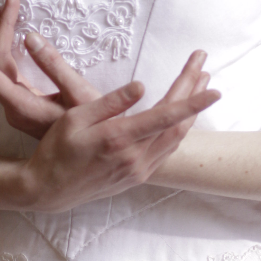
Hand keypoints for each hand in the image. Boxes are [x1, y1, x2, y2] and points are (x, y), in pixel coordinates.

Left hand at [0, 0, 93, 137]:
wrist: (99, 155)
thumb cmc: (95, 128)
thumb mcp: (80, 94)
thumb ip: (54, 66)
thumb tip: (30, 37)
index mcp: (22, 106)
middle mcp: (14, 107)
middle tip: (4, 2)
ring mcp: (19, 106)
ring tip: (0, 11)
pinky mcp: (26, 104)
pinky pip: (8, 74)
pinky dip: (8, 50)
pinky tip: (13, 37)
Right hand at [18, 63, 219, 212]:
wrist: (47, 190)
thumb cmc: (57, 149)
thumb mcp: (76, 118)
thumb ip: (111, 102)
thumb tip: (141, 86)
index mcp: (119, 138)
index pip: (165, 116)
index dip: (191, 101)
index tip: (213, 89)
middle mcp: (134, 157)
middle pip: (177, 126)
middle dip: (195, 97)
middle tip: (206, 70)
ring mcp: (138, 170)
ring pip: (175, 141)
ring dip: (190, 114)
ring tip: (199, 88)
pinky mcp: (136, 177)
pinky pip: (165, 152)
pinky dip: (177, 131)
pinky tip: (181, 118)